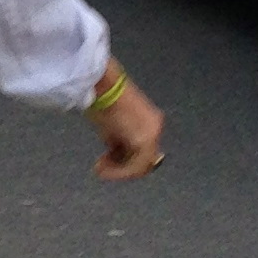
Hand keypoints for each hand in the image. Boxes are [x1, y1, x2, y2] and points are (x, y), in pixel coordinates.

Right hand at [84, 63, 164, 179]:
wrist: (103, 86)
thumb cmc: (103, 98)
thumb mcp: (112, 122)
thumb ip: (118, 139)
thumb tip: (114, 153)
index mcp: (151, 122)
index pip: (142, 150)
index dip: (124, 160)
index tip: (105, 159)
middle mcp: (156, 128)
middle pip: (143, 160)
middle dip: (121, 168)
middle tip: (101, 168)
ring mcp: (153, 134)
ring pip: (140, 165)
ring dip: (118, 171)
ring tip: (100, 168)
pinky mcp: (145, 141)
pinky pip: (135, 165)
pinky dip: (119, 171)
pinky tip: (103, 167)